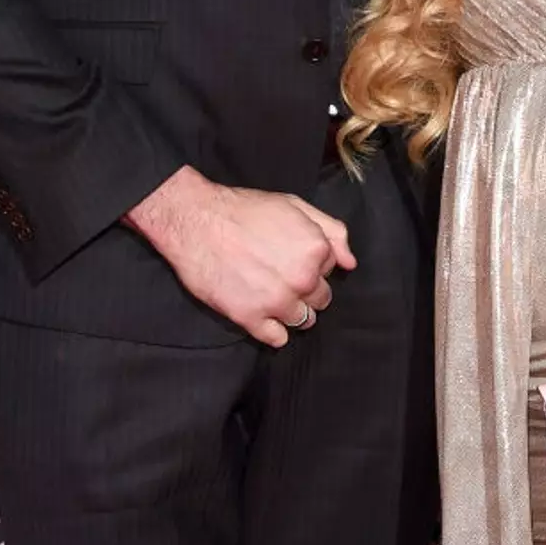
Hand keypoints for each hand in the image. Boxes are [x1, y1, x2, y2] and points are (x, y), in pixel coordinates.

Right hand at [124, 166, 355, 347]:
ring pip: (303, 321)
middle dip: (306, 290)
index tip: (291, 257)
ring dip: (293, 312)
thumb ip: (331, 231)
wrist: (196, 221)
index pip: (329, 270)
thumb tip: (349, 262)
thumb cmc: (244, 210)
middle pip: (320, 300)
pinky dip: (273, 331)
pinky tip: (262, 314)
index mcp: (316, 250)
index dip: (311, 263)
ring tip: (271, 295)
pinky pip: (277, 339)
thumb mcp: (294, 205)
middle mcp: (302, 279)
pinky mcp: (250, 318)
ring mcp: (277, 301)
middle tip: (281, 277)